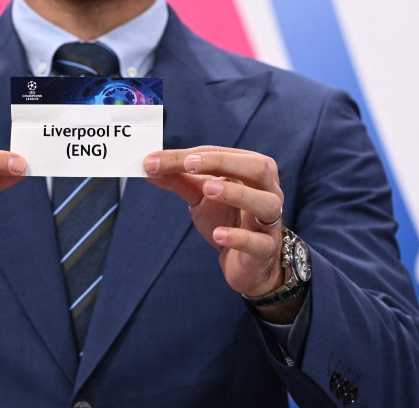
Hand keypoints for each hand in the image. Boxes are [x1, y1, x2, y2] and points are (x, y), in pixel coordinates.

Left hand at [143, 146, 299, 322]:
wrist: (245, 263)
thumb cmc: (227, 219)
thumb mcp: (200, 196)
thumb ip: (178, 180)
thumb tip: (148, 166)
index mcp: (252, 170)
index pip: (224, 154)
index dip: (193, 155)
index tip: (158, 160)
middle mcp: (268, 191)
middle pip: (257, 168)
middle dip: (222, 162)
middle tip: (189, 164)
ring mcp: (270, 221)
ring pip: (266, 203)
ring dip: (236, 194)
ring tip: (207, 190)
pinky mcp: (266, 249)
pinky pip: (258, 242)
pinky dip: (238, 237)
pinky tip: (218, 235)